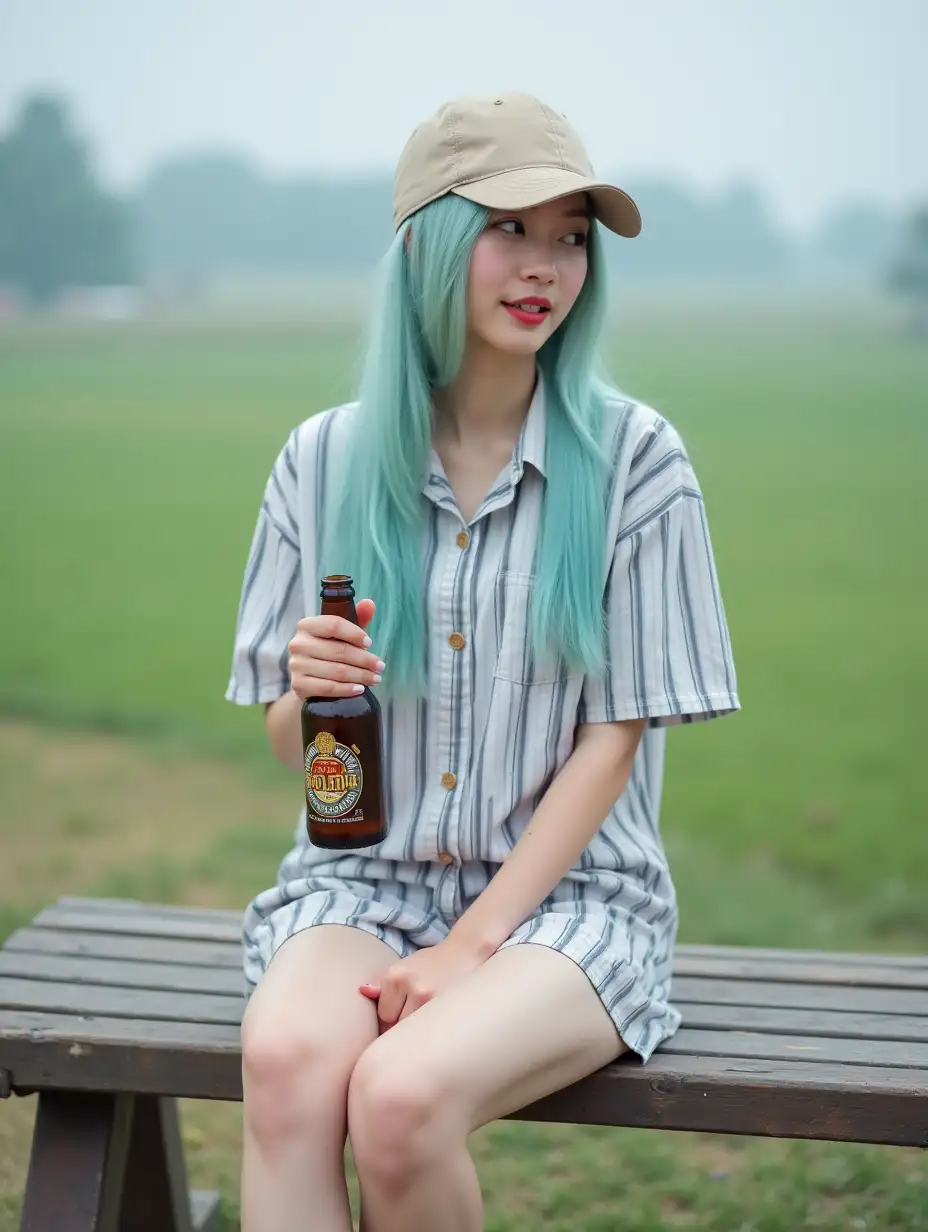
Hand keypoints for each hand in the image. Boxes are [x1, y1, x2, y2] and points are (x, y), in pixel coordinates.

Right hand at [288, 598, 382, 698]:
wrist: (309, 681)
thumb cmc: (329, 652)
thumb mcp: (342, 635)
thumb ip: (357, 618)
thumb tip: (369, 603)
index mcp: (307, 625)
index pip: (334, 624)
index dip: (355, 633)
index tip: (370, 643)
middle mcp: (298, 643)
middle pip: (339, 650)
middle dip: (365, 660)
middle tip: (380, 667)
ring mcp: (296, 665)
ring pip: (336, 671)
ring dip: (360, 676)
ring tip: (375, 678)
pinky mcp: (298, 685)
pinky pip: (328, 687)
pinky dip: (346, 689)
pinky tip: (360, 689)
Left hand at [359, 938, 487, 1029]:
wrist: (467, 952)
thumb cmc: (434, 963)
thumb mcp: (407, 965)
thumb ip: (384, 982)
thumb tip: (363, 991)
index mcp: (395, 974)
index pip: (382, 1013)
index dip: (393, 1016)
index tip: (405, 1011)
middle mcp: (409, 984)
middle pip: (394, 1024)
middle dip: (403, 1024)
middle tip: (417, 1014)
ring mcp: (427, 996)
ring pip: (410, 1030)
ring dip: (416, 1030)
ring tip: (428, 1017)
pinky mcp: (444, 1005)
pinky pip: (427, 1031)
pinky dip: (430, 1032)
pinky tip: (437, 1023)